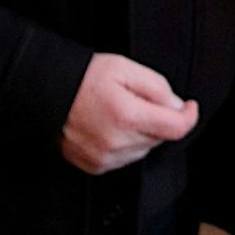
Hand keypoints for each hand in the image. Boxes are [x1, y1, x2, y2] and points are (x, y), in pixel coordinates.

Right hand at [60, 53, 198, 174]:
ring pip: (144, 149)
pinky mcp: (95, 166)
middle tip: (139, 100)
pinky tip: (109, 126)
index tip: (188, 107)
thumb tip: (176, 106)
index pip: (176, 128)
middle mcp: (116, 142)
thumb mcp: (124, 68)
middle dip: (158, 118)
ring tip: (119, 111)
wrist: (45, 92)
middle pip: (160, 137)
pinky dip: (125, 144)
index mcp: (127, 116)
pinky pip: (125, 158)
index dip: (188, 116)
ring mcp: (104, 158)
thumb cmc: (81, 77)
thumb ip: (156, 87)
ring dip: (142, 133)